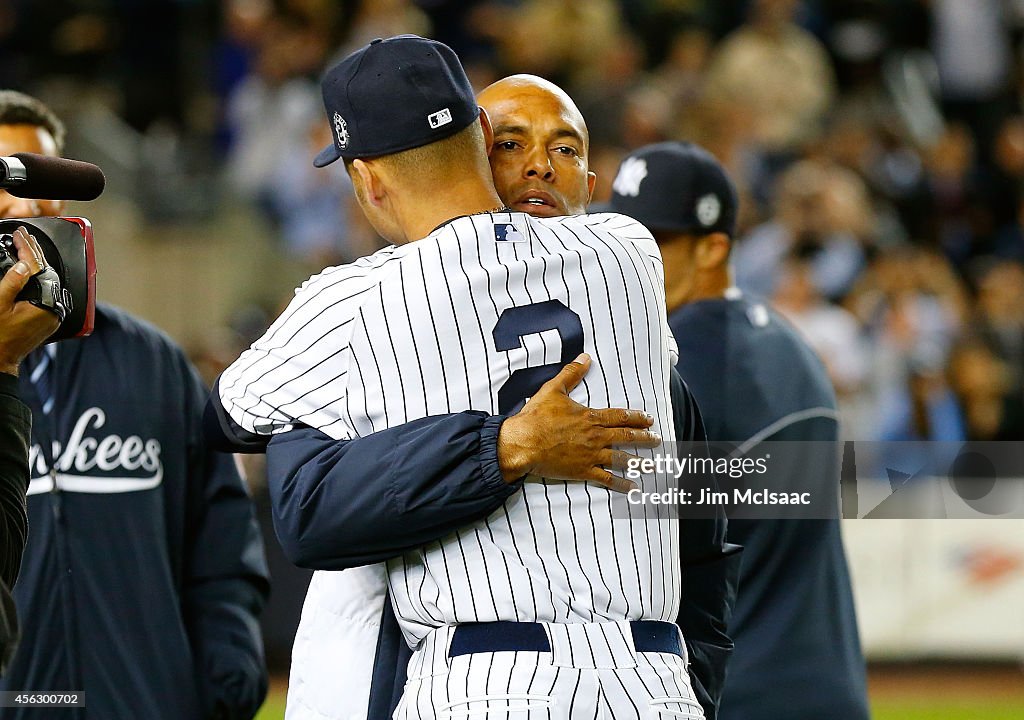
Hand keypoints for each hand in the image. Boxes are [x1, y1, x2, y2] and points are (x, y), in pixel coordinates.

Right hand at [0, 226, 59, 374]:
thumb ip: (12, 283)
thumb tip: (23, 264)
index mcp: (45, 306)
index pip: (38, 269)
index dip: (27, 249)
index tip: (20, 235)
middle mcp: (54, 310)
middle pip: (46, 274)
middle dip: (33, 253)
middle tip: (23, 236)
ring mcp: (52, 315)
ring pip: (46, 282)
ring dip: (36, 264)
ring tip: (25, 247)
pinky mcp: (47, 319)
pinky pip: (44, 293)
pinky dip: (36, 279)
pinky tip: (28, 269)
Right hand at [497, 353, 660, 492]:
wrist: (523, 443)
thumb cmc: (536, 417)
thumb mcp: (553, 390)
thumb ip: (571, 374)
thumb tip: (584, 357)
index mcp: (590, 417)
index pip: (620, 416)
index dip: (637, 417)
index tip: (649, 419)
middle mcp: (595, 436)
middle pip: (626, 436)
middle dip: (644, 438)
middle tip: (657, 440)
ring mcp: (590, 455)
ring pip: (621, 458)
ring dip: (639, 462)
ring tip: (652, 465)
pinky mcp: (582, 471)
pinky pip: (606, 478)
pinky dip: (621, 484)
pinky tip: (633, 487)